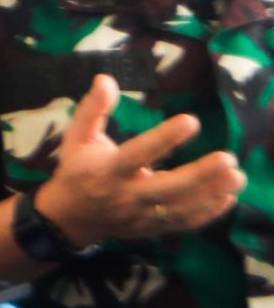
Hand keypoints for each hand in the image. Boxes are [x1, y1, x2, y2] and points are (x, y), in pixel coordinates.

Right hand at [36, 77, 243, 247]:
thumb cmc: (76, 171)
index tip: (190, 120)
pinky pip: (184, 223)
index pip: (137, 153)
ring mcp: (140, 215)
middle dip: (200, 175)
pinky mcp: (152, 228)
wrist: (70, 217)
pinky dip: (208, 213)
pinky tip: (228, 197)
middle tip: (228, 158)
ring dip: (212, 194)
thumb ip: (93, 109)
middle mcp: (125, 195)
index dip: (164, 138)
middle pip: (167, 188)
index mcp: (106, 171)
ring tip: (237, 176)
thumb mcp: (77, 138)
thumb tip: (105, 78)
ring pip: (181, 208)